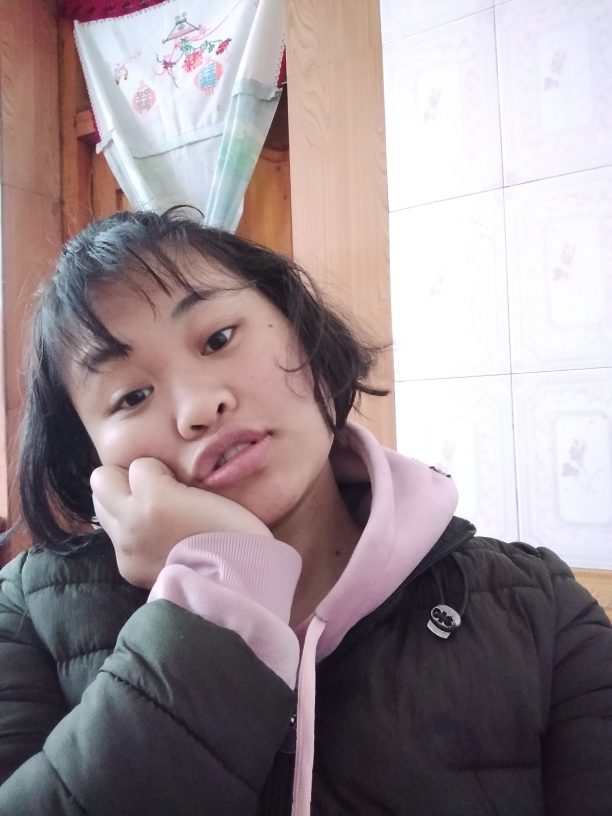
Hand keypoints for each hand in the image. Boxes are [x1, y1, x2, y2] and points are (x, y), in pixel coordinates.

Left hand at [91, 458, 272, 587]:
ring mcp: (125, 547)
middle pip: (102, 479)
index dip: (160, 470)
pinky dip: (132, 534)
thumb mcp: (209, 491)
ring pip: (101, 507)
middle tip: (151, 491)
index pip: (140, 464)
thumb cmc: (233, 532)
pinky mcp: (127, 568)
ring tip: (152, 515)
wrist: (235, 583)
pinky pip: (117, 538)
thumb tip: (162, 478)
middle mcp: (131, 521)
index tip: (177, 483)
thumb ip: (176, 481)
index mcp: (154, 498)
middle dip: (124, 481)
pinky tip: (158, 541)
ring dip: (123, 505)